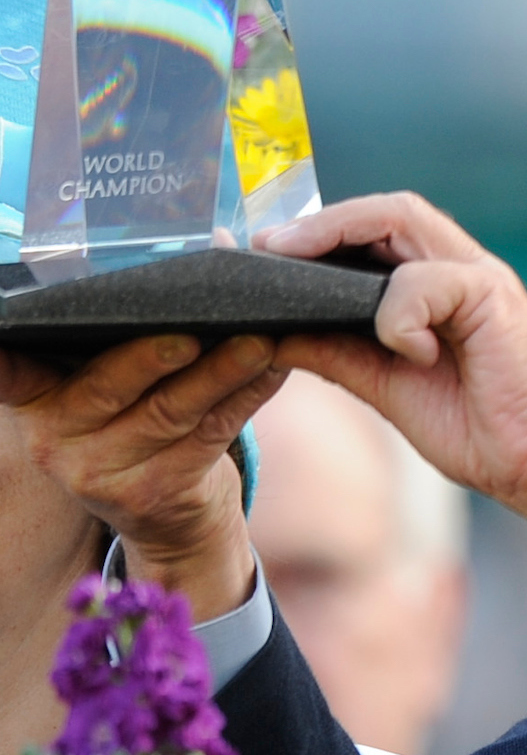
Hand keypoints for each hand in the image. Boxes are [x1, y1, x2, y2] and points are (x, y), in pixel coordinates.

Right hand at [0, 335, 283, 620]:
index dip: (4, 358)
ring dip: (220, 373)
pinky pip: (212, 433)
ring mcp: (105, 473)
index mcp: (33, 398)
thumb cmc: (135, 418)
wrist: (165, 516)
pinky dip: (248, 396)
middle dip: (150, 356)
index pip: (10, 371)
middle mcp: (56, 438)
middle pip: (108, 386)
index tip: (1, 335)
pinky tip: (272, 368)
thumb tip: (212, 238)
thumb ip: (129, 322)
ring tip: (256, 343)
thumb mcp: (111, 380)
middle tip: (188, 334)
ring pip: (171, 412)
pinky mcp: (158, 492)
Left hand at [259, 192, 526, 549]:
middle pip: (389, 209)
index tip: (264, 252)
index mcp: (441, 289)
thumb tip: (271, 332)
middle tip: (268, 246)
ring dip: (343, 234)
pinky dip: (399, 315)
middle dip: (322, 221)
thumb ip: (335, 352)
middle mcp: (463, 271)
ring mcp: (482, 279)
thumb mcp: (385, 386)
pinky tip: (409, 352)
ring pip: (403, 218)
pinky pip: (424, 282)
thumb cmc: (479, 430)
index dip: (322, 232)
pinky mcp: (495, 298)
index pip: (378, 230)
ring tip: (298, 263)